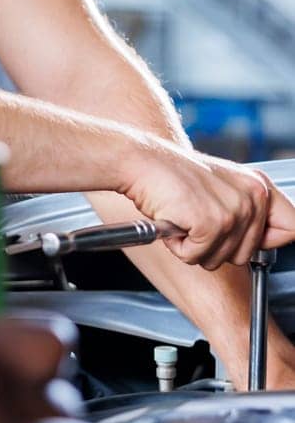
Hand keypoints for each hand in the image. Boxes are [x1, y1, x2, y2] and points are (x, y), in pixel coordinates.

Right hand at [124, 143, 294, 268]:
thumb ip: (250, 212)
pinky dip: (178, 246)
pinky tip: (173, 220)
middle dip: (217, 247)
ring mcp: (234, 211)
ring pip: (220, 260)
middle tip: (196, 221)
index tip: (243, 238)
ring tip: (184, 217)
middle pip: (248, 255)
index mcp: (258, 185)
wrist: (142, 162)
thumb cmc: (173, 176)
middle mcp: (252, 197)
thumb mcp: (223, 187)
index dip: (268, 241)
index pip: (291, 228)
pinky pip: (195, 257)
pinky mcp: (211, 224)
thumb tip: (268, 241)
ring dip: (195, 247)